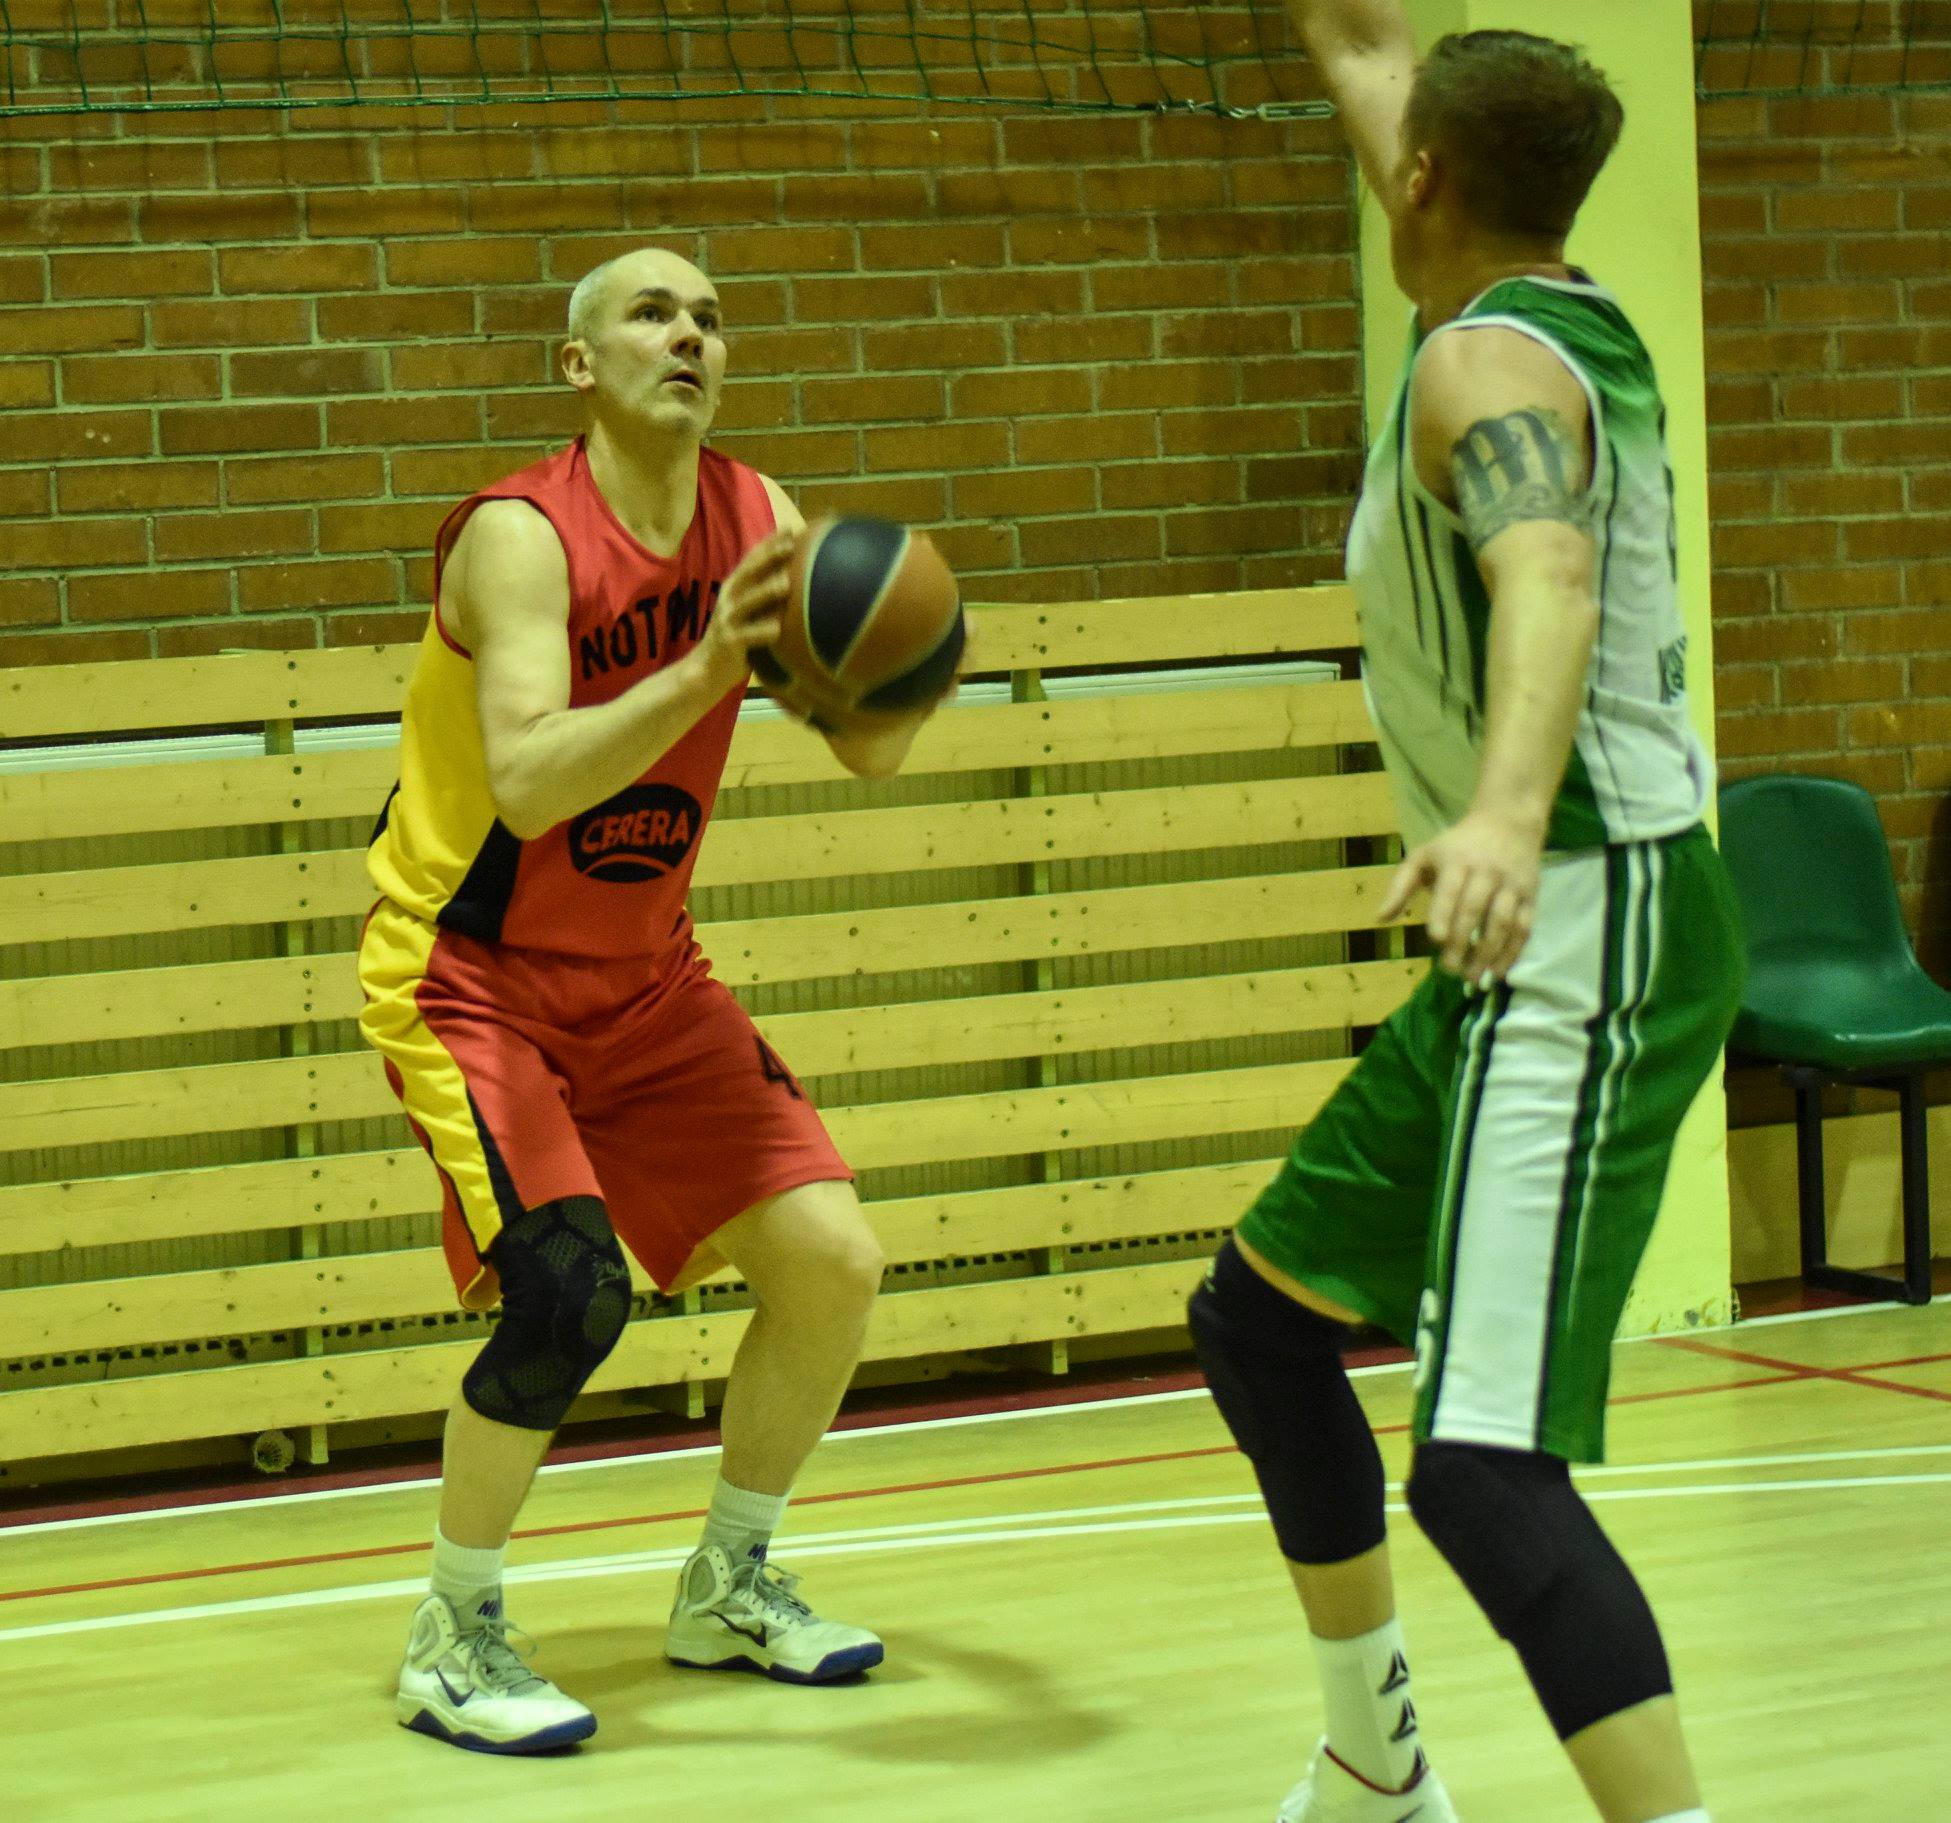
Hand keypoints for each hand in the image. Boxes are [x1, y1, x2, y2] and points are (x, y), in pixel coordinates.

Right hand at [698, 528, 794, 691]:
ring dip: (766, 592)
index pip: (752, 560)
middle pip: (748, 574)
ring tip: (786, 584)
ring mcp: (728, 621)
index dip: (769, 543)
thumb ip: (763, 593)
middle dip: (768, 558)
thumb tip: (794, 573)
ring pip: (748, 603)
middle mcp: (728, 600)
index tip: (790, 529)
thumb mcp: (747, 610)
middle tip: (789, 546)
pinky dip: (763, 632)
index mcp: (734, 588)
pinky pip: (748, 636)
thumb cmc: (737, 636)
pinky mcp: (730, 643)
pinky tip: (778, 630)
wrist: (707, 669)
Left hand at [1378, 807, 1542, 983]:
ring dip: (1489, 953)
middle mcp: (1487, 872)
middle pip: (1475, 910)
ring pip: (1502, 922)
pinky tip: (1498, 972)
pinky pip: (1524, 927)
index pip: (1450, 890)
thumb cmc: (1457, 845)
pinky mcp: (1531, 896)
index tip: (1438, 939)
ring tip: (1473, 978)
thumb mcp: (1424, 856)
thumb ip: (1400, 886)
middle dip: (1463, 942)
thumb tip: (1380, 919)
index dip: (1444, 914)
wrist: (1508, 822)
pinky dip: (1513, 952)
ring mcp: (1511, 885)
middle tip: (1450, 970)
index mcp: (1457, 861)